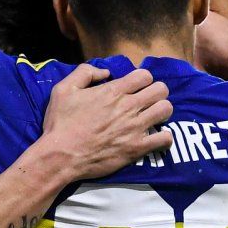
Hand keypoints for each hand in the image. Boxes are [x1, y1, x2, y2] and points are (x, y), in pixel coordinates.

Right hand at [38, 64, 173, 179]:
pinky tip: (156, 137)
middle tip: (147, 100)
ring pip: (166, 110)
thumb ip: (85, 72)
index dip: (142, 79)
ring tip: (153, 117)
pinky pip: (165, 139)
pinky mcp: (137, 148)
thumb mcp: (63, 89)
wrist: (60, 156)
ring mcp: (135, 128)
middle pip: (161, 90)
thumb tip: (106, 72)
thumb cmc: (60, 123)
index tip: (136, 87)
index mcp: (113, 91)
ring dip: (162, 111)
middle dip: (156, 92)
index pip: (145, 75)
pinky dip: (164, 137)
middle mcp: (128, 106)